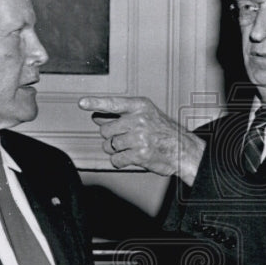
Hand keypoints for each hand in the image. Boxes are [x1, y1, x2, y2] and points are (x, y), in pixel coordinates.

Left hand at [78, 95, 204, 184]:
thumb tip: (97, 117)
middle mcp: (139, 120)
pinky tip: (131, 157)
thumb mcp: (147, 115)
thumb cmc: (163, 132)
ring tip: (131, 147)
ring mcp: (139, 137)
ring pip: (109, 146)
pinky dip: (120, 161)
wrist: (183, 150)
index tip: (82, 103)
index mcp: (140, 106)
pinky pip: (116, 160)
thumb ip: (122, 115)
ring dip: (116, 150)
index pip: (113, 103)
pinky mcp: (139, 154)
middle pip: (106, 130)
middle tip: (126, 138)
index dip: (96, 103)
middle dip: (111, 136)